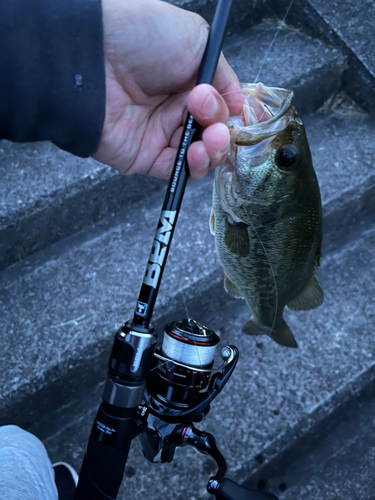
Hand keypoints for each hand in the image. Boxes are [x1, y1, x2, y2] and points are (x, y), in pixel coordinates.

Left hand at [93, 0, 243, 180]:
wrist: (93, 59)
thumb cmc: (138, 37)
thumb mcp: (196, 39)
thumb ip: (223, 75)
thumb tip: (238, 104)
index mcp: (189, 81)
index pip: (221, 107)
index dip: (233, 113)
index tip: (238, 112)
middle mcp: (176, 109)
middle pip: (214, 133)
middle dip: (222, 128)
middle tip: (207, 110)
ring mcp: (161, 134)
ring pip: (201, 155)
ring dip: (214, 150)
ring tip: (210, 137)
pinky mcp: (146, 157)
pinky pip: (179, 170)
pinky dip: (195, 166)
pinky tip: (197, 152)